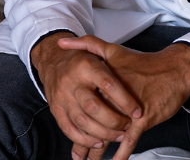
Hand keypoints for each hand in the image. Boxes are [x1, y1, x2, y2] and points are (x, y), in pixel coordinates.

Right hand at [31, 32, 142, 158]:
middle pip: (94, 107)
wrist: (52, 60)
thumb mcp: (96, 49)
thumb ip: (112, 54)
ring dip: (102, 133)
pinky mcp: (56, 109)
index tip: (137, 112)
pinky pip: (68, 129)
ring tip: (118, 136)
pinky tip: (98, 142)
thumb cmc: (81, 58)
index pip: (109, 85)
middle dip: (113, 121)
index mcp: (87, 66)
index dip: (125, 101)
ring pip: (82, 120)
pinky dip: (84, 139)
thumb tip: (134, 61)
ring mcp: (62, 97)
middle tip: (127, 126)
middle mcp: (72, 82)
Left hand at [58, 35, 189, 159]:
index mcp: (103, 84)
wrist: (174, 68)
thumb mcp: (114, 50)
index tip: (69, 131)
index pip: (83, 106)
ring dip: (98, 151)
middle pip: (92, 124)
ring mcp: (128, 111)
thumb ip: (88, 45)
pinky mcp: (143, 119)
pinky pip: (129, 141)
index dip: (74, 121)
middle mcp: (112, 98)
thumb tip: (64, 41)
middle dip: (84, 142)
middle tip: (77, 154)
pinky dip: (121, 153)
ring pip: (107, 135)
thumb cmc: (146, 63)